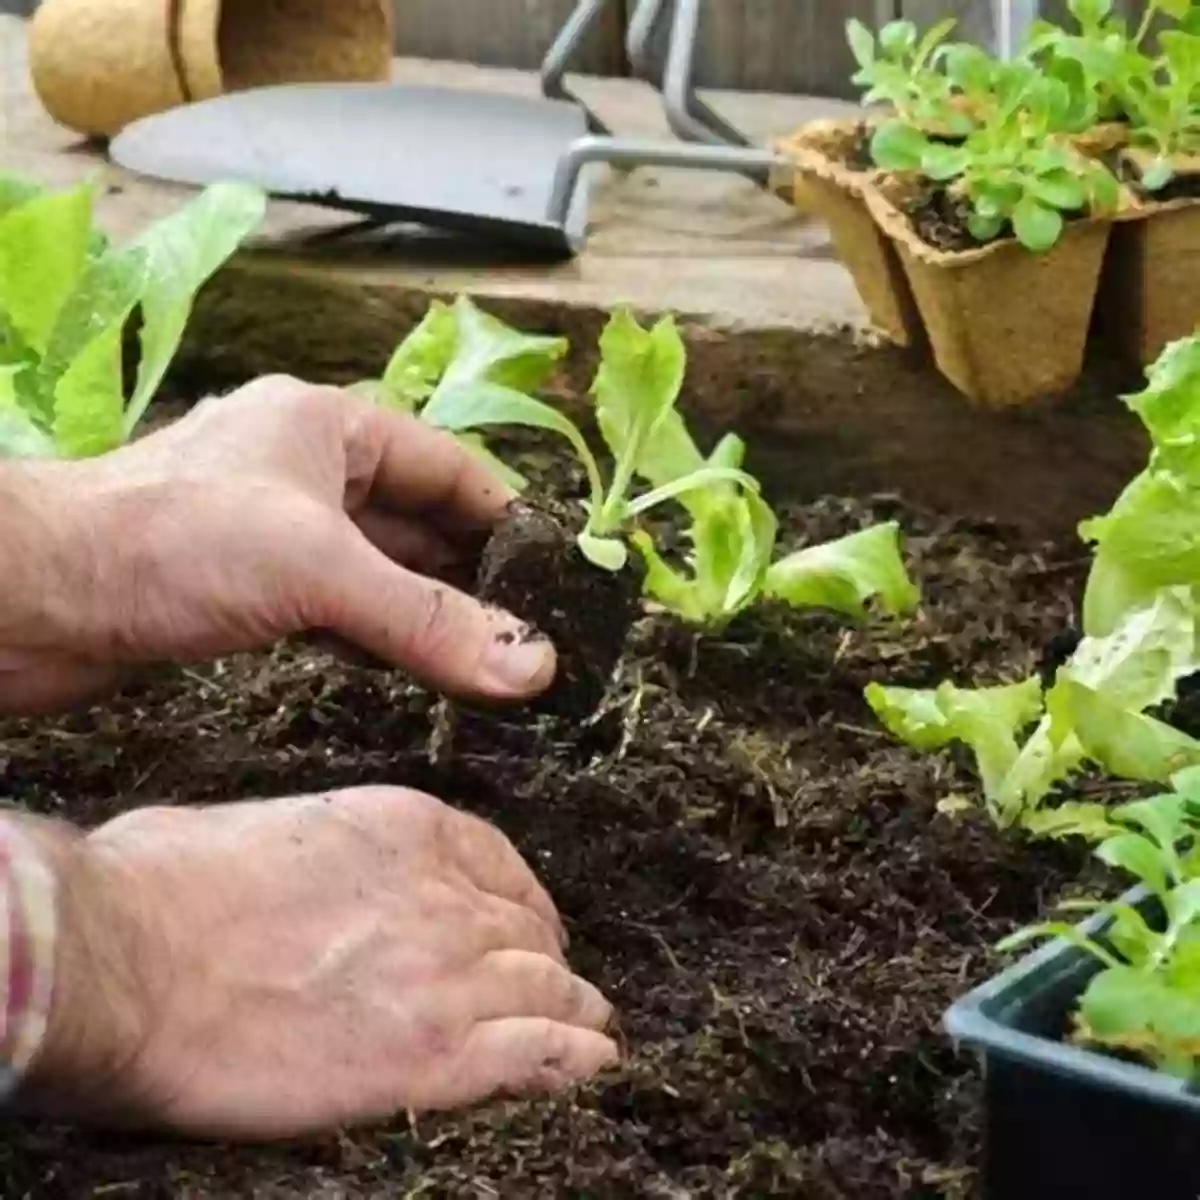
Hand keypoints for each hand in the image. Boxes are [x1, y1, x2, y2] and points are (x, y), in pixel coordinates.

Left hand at [0, 376, 554, 713]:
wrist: (30, 599)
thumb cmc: (170, 545)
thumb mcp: (319, 570)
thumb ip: (429, 619)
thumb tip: (534, 664)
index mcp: (328, 427)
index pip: (448, 466)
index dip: (506, 517)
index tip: (559, 577)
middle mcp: (305, 470)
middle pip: (418, 522)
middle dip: (473, 575)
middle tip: (534, 633)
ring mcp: (273, 531)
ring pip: (378, 570)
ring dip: (428, 612)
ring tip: (490, 661)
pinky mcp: (244, 588)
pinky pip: (337, 609)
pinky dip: (378, 637)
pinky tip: (413, 671)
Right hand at [18, 787, 617, 1138]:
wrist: (126, 958)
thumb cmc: (162, 886)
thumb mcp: (261, 828)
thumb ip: (322, 853)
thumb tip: (305, 879)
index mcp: (406, 828)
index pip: (500, 864)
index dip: (523, 902)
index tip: (526, 927)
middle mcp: (443, 896)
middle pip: (527, 932)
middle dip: (544, 960)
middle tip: (553, 987)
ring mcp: (445, 975)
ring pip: (548, 991)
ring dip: (573, 1010)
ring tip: (589, 1029)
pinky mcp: (431, 1057)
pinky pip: (539, 1055)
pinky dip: (574, 1060)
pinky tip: (592, 1066)